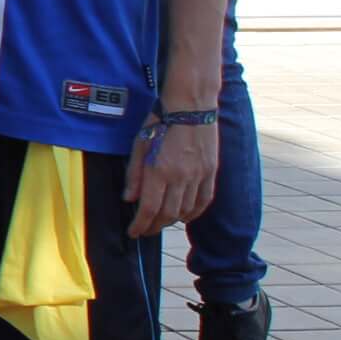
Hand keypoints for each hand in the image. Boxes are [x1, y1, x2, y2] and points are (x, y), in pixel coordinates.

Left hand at [128, 117, 218, 237]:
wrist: (191, 107)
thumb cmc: (160, 122)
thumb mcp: (139, 145)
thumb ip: (134, 174)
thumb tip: (129, 199)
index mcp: (159, 170)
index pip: (148, 209)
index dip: (140, 225)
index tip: (133, 232)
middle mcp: (180, 177)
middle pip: (167, 214)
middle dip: (154, 226)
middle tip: (145, 230)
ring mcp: (198, 176)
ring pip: (186, 210)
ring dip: (172, 221)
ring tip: (161, 223)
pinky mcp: (211, 172)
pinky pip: (204, 200)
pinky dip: (194, 213)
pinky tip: (185, 216)